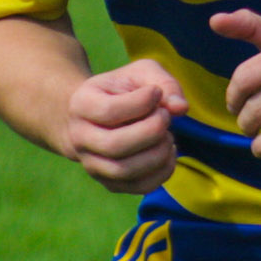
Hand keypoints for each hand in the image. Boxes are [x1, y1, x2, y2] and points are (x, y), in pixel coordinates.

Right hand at [64, 59, 189, 193]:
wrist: (97, 118)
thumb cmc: (122, 91)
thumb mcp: (140, 74)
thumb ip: (163, 83)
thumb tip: (180, 108)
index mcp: (81, 104)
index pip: (109, 111)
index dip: (141, 103)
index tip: (156, 93)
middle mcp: (80, 138)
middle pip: (114, 145)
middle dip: (151, 131)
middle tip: (165, 116)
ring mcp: (92, 164)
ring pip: (124, 170)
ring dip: (157, 154)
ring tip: (168, 136)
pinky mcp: (110, 183)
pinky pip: (138, 187)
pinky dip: (162, 172)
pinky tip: (169, 152)